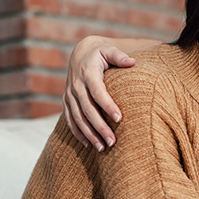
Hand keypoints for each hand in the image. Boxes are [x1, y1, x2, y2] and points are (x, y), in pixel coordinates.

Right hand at [63, 35, 135, 150]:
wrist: (80, 53)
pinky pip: (70, 119)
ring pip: (78, 118)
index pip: (98, 92)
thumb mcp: (109, 50)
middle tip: (113, 142)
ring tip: (103, 148)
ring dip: (89, 134)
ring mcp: (69, 95)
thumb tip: (132, 61)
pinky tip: (88, 144)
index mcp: (88, 73)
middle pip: (87, 110)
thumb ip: (119, 56)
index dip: (108, 105)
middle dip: (100, 127)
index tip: (119, 118)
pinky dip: (78, 133)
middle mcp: (76, 86)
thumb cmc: (100, 53)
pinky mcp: (66, 102)